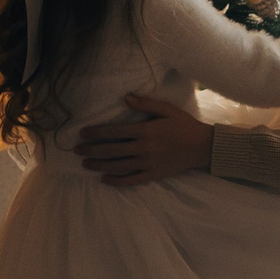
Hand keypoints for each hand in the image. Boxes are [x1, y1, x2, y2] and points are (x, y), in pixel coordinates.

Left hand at [73, 94, 213, 185]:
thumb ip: (146, 104)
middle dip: (92, 150)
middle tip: (77, 150)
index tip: (83, 133)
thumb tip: (126, 97)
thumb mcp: (167, 110)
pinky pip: (131, 180)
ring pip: (118, 166)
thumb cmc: (184, 125)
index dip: (97, 133)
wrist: (203, 147)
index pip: (115, 132)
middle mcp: (144, 148)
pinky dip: (117, 181)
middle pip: (112, 150)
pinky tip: (104, 179)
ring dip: (99, 165)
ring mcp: (148, 163)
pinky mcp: (153, 174)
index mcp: (146, 131)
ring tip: (86, 164)